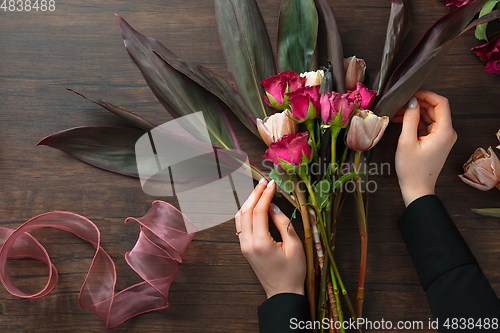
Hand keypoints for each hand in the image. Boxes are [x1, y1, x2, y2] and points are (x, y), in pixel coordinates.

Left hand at [234, 179, 305, 297]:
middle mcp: (248, 243)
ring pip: (240, 217)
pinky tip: (253, 205)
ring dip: (248, 201)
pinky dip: (245, 212)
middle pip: (246, 211)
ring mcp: (244, 246)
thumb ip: (283, 223)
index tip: (272, 183)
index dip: (265, 194)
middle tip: (264, 181)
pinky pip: (241, 225)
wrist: (283, 293)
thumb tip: (274, 206)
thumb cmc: (293, 272)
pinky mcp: (245, 248)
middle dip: (255, 193)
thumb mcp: (295, 246)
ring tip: (259, 189)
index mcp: (260, 243)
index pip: (259, 211)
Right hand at [392, 90, 457, 205]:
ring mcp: (443, 138)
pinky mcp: (436, 142)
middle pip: (435, 109)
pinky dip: (416, 122)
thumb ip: (410, 119)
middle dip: (417, 104)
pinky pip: (427, 126)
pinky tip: (402, 122)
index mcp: (445, 132)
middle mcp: (448, 133)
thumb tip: (411, 101)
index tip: (412, 93)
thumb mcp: (407, 141)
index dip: (426, 95)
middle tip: (399, 104)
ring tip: (397, 114)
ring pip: (430, 117)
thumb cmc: (412, 169)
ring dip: (415, 113)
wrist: (417, 189)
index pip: (441, 103)